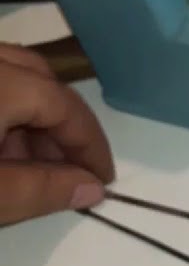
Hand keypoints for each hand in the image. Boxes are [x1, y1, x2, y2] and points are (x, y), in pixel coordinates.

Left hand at [0, 43, 114, 225]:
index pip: (63, 105)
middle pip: (38, 79)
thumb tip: (92, 189)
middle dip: (59, 126)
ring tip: (23, 164)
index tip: (102, 182)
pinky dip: (0, 108)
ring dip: (27, 116)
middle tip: (66, 171)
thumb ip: (41, 189)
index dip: (90, 145)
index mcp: (0, 82)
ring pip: (8, 76)